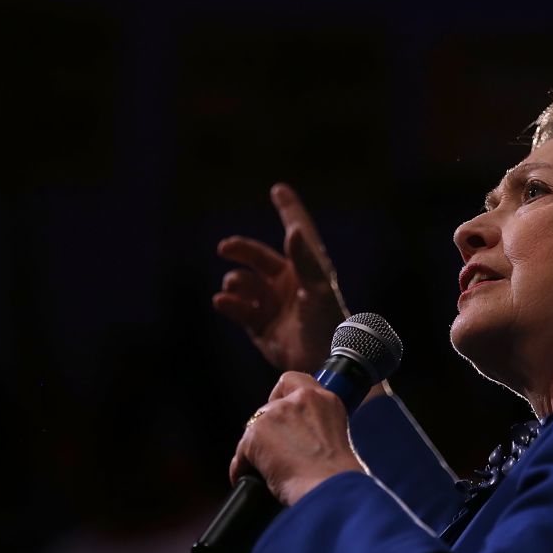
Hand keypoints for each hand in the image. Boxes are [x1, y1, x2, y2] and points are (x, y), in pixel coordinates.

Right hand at [213, 183, 349, 372]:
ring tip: (234, 287)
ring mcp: (271, 303)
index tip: (279, 189)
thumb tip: (293, 230)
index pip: (297, 232)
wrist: (321, 364)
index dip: (289, 210)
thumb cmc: (328, 324)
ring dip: (235, 282)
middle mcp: (287, 282)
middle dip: (240, 250)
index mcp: (306, 268)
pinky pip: (238, 309)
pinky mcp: (259, 326)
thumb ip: (305, 260)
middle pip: (257, 257)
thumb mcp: (318, 290)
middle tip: (225, 248)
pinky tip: (223, 301)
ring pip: (243, 283)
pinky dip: (229, 304)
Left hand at [230, 372, 363, 505]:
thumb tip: (298, 439)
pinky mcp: (256, 434)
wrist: (331, 491)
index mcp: (325, 400)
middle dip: (268, 430)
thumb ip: (317, 427)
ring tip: (265, 471)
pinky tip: (247, 480)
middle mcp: (301, 399)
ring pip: (254, 428)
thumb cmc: (337, 477)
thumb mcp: (335, 438)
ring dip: (257, 448)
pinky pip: (241, 452)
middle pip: (269, 407)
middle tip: (275, 452)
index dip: (281, 395)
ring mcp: (276, 414)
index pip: (294, 379)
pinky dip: (242, 467)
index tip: (280, 409)